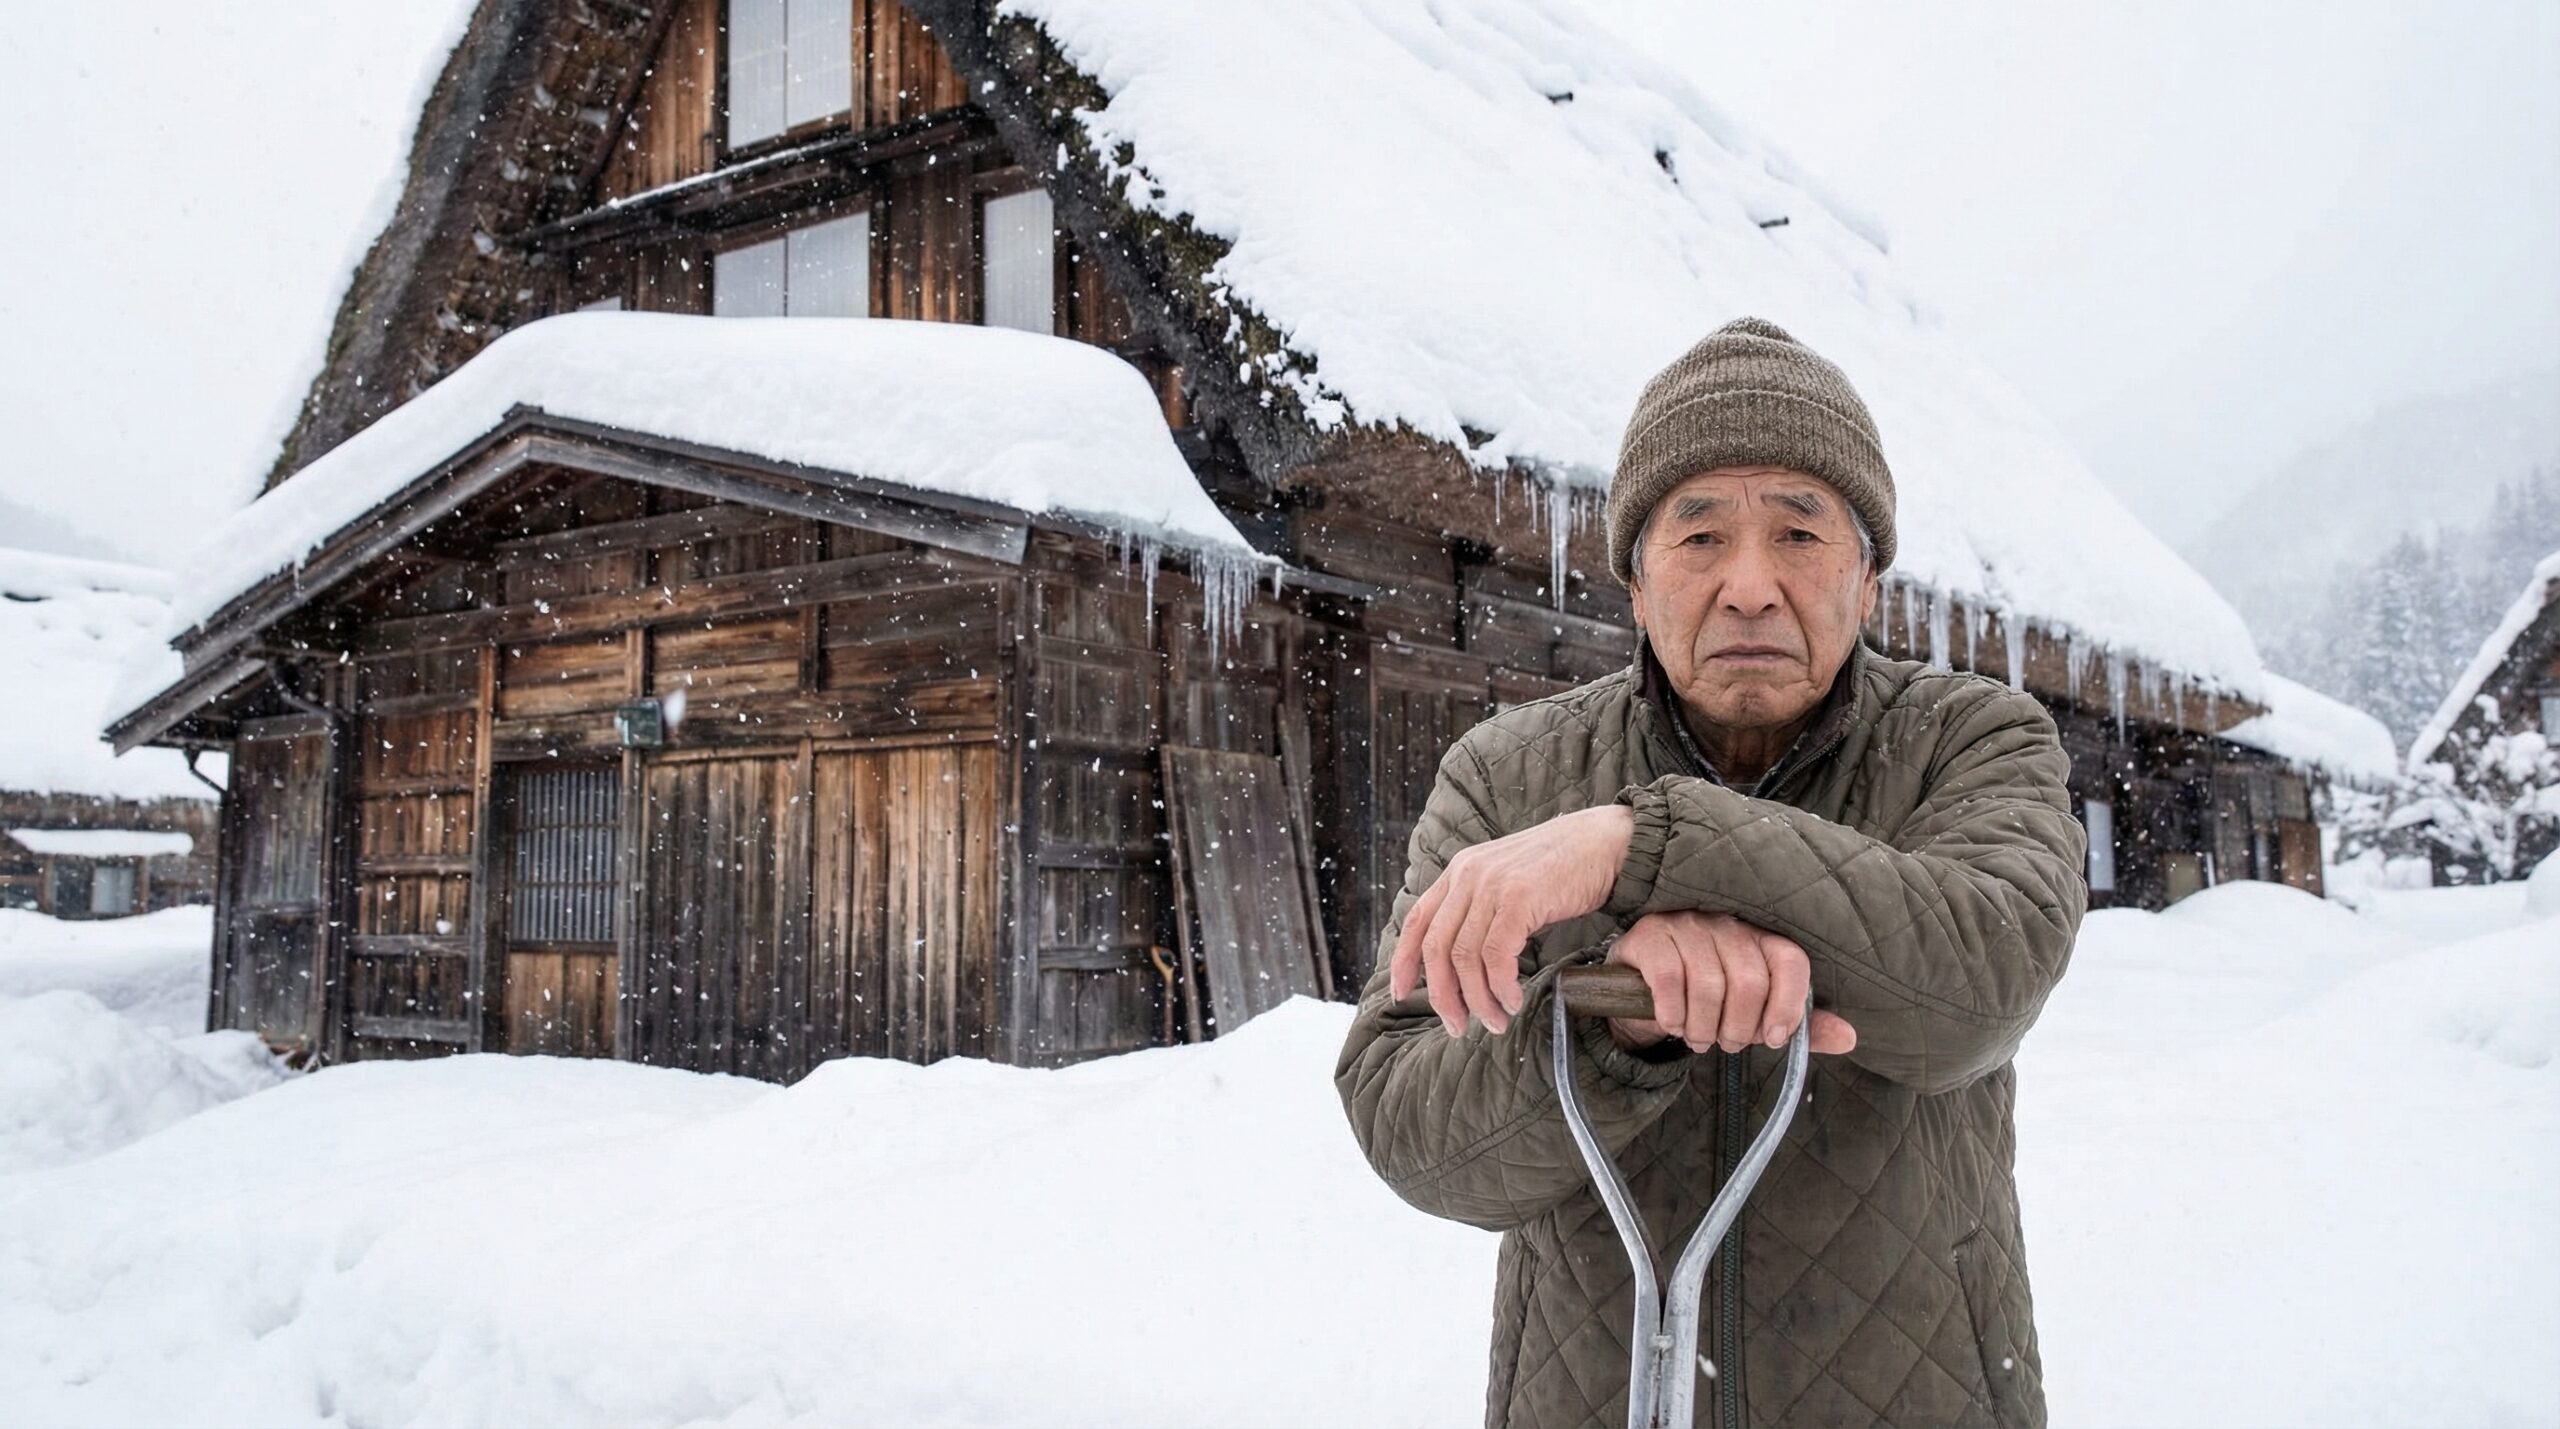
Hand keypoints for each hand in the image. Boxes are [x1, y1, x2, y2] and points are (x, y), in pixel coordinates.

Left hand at [1389, 805, 1634, 1035]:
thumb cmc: (1564, 869)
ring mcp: (1492, 884)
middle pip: (1436, 948)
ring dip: (1478, 999)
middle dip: (1443, 995)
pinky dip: (1501, 986)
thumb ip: (1482, 909)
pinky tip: (1514, 1000)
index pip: (1417, 920)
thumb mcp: (1508, 881)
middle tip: (1458, 1026)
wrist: (1607, 841)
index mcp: (1460, 871)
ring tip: (1496, 1021)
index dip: (1404, 962)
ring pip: (1465, 957)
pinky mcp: (1519, 897)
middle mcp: (1468, 875)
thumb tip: (1465, 963)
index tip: (1401, 995)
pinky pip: (1497, 955)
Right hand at [1605, 910, 1857, 1055]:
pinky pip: (1669, 979)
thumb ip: (1798, 1024)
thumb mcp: (1756, 1014)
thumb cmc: (1710, 1000)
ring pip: (1708, 985)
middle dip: (1739, 1029)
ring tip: (1698, 1039)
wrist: (1644, 987)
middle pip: (1750, 981)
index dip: (1789, 1006)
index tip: (1774, 1040)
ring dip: (1703, 1028)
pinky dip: (1673, 1013)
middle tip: (1727, 1044)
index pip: (1791, 961)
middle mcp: (1728, 925)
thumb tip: (1850, 1037)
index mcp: (1761, 938)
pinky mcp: (1650, 935)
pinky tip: (1673, 1023)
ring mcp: (1687, 926)